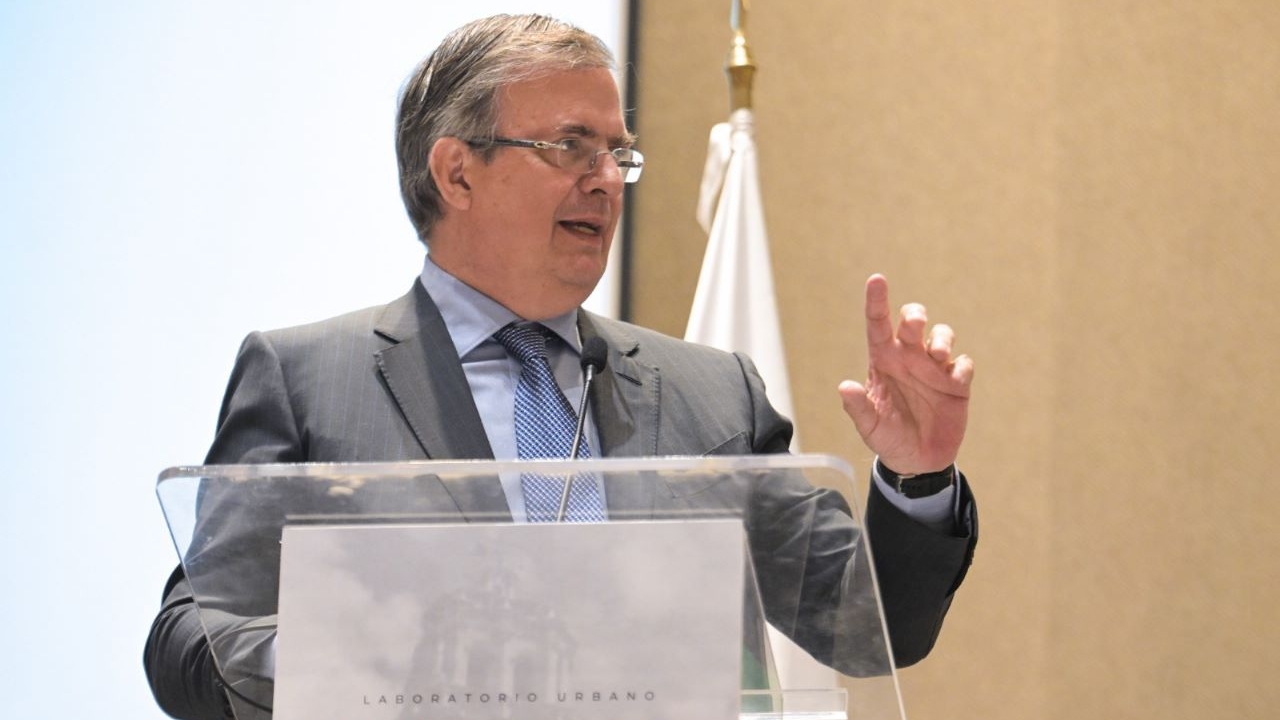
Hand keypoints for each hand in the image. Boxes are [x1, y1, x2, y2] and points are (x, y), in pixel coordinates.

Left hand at [838, 274, 973, 474]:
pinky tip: (955, 381)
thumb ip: (858, 408)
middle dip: (916, 315)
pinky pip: (963, 364)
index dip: (877, 301)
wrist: (919, 461)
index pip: (878, 325)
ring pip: (942, 335)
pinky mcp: (956, 384)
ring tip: (938, 356)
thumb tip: (844, 387)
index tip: (876, 279)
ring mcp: (934, 369)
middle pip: (913, 321)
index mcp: (883, 362)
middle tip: (914, 326)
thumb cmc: (889, 439)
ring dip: (942, 339)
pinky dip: (961, 367)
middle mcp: (909, 359)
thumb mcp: (870, 428)